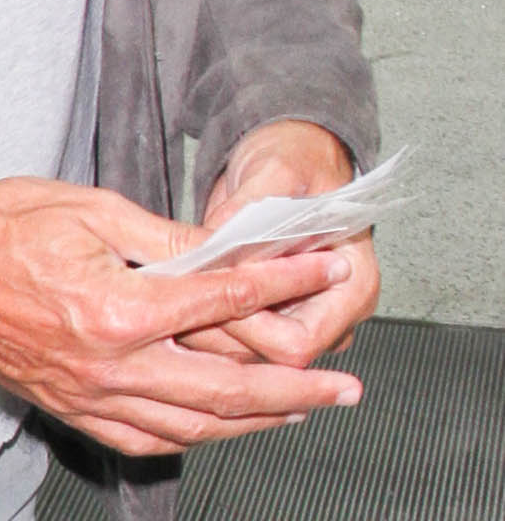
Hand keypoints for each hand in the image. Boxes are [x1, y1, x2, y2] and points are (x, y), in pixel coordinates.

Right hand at [0, 174, 363, 458]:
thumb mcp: (90, 209)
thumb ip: (166, 239)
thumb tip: (229, 253)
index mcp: (116, 308)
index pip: (224, 301)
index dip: (283, 285)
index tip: (325, 271)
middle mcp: (109, 364)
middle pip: (226, 388)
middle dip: (297, 387)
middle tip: (347, 387)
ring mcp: (91, 396)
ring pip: (195, 426)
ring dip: (260, 422)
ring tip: (305, 410)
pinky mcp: (73, 410)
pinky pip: (148, 440)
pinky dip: (199, 439)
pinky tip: (228, 429)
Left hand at [181, 120, 379, 368]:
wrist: (290, 164)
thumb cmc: (298, 162)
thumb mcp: (278, 171)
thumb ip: (255, 205)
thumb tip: (222, 236)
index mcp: (353, 284)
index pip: (299, 342)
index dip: (250, 328)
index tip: (210, 297)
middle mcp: (331, 313)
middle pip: (268, 358)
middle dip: (218, 330)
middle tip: (172, 298)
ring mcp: (299, 318)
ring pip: (244, 356)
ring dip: (203, 330)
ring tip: (167, 296)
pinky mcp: (269, 316)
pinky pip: (233, 339)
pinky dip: (202, 322)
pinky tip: (173, 297)